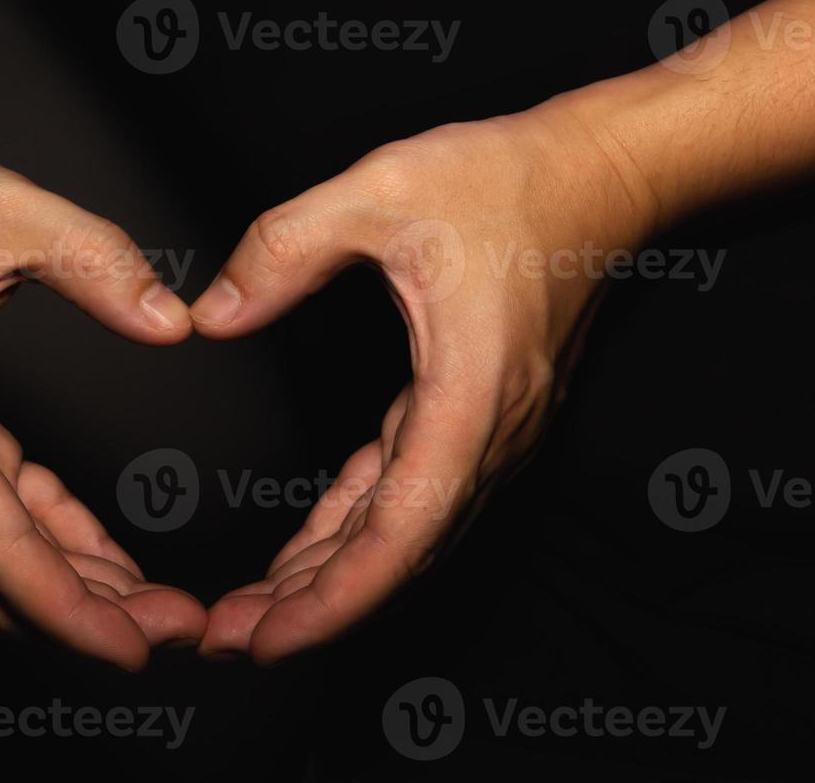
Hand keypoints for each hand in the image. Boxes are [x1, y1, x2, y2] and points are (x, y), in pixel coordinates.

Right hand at [0, 136, 207, 669]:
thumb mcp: (4, 208)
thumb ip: (96, 261)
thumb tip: (172, 324)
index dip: (67, 607)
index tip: (133, 646)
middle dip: (85, 616)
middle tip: (176, 627)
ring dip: (64, 587)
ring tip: (149, 602)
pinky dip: (39, 540)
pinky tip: (94, 548)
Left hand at [189, 93, 655, 662]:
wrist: (601, 174)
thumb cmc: (511, 180)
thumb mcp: (380, 190)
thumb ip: (285, 249)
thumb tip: (213, 315)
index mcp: (470, 393)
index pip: (401, 530)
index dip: (334, 599)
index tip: (269, 639)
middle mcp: (490, 431)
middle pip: (399, 552)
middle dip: (314, 606)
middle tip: (227, 638)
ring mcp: (491, 429)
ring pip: (405, 532)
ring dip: (333, 576)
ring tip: (255, 610)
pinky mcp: (479, 415)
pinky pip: (411, 491)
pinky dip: (358, 528)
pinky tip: (313, 548)